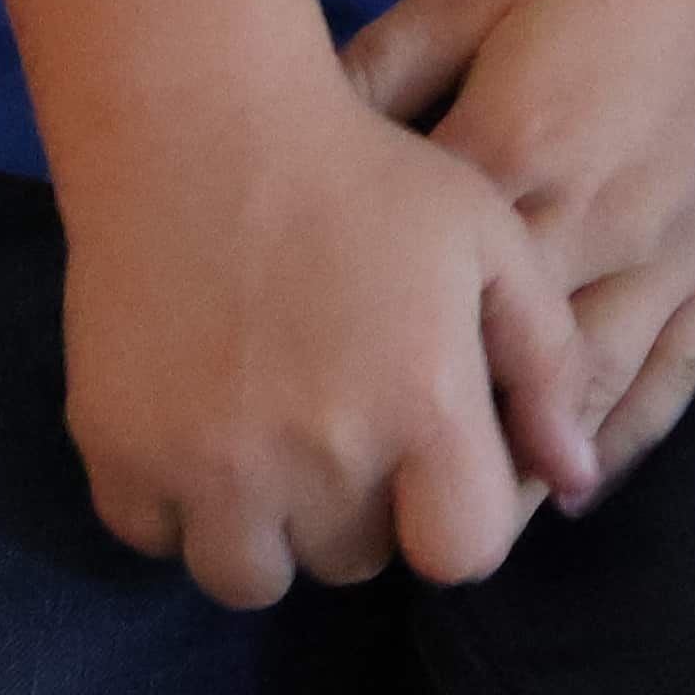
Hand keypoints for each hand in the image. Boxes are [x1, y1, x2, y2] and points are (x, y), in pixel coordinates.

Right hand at [57, 74, 592, 603]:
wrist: (201, 120)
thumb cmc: (362, 170)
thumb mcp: (486, 237)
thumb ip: (545, 361)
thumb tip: (574, 478)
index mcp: (422, 404)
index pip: (460, 554)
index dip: (452, 519)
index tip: (430, 468)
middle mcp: (319, 453)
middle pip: (352, 562)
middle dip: (358, 512)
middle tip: (339, 423)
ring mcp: (211, 462)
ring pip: (249, 574)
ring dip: (265, 528)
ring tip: (268, 443)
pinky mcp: (120, 450)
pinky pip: (153, 537)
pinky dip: (173, 503)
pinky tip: (196, 428)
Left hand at [344, 0, 694, 495]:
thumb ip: (387, 65)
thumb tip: (295, 136)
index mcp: (515, 152)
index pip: (420, 281)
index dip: (353, 342)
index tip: (294, 389)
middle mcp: (592, 228)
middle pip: (497, 371)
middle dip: (430, 439)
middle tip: (353, 495)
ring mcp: (668, 264)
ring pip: (584, 401)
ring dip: (519, 470)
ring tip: (448, 523)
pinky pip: (671, 386)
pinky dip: (619, 447)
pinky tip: (569, 490)